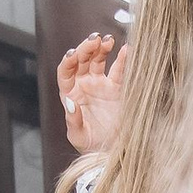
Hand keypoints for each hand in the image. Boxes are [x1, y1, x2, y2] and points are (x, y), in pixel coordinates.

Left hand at [57, 34, 127, 153]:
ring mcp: (100, 85)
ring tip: (107, 40)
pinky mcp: (117, 88)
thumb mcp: (78, 137)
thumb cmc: (91, 147)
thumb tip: (70, 102)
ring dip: (102, 48)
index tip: (74, 54)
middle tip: (94, 40)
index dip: (69, 60)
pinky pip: (119, 70)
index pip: (66, 71)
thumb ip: (73, 120)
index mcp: (70, 94)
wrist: (112, 153)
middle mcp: (84, 85)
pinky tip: (127, 50)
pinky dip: (123, 59)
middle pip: (81, 60)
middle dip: (86, 48)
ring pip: (98, 60)